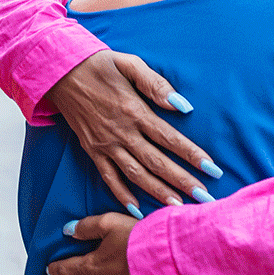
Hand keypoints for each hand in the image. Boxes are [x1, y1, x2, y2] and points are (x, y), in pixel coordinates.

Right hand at [45, 50, 221, 207]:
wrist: (60, 72)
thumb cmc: (100, 65)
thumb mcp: (130, 64)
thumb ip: (156, 85)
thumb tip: (182, 106)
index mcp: (135, 110)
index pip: (170, 138)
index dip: (192, 154)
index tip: (212, 169)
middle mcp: (122, 132)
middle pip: (157, 162)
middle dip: (183, 181)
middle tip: (205, 198)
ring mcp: (106, 145)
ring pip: (136, 175)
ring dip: (158, 192)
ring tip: (178, 207)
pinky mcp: (92, 151)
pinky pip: (108, 177)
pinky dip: (122, 195)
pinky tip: (137, 210)